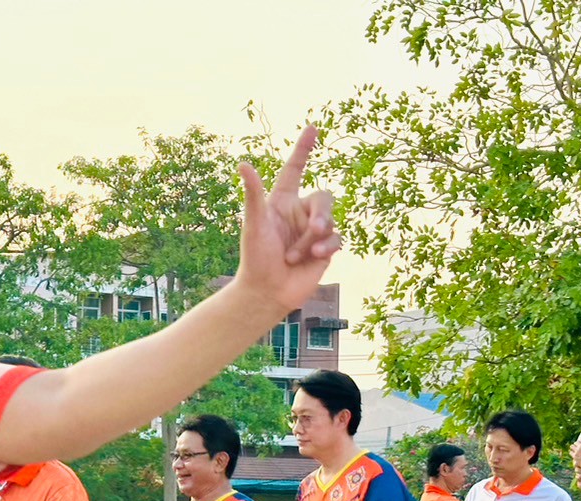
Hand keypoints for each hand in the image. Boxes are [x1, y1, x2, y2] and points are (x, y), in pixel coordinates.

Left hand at [230, 127, 341, 315]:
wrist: (267, 292)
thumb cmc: (255, 258)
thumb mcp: (254, 225)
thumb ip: (253, 195)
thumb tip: (243, 164)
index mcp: (281, 202)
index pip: (294, 170)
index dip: (303, 150)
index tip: (313, 128)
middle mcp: (298, 213)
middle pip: (324, 197)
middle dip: (321, 213)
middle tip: (315, 227)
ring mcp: (313, 231)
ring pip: (330, 220)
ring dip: (314, 238)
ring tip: (296, 256)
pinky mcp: (324, 249)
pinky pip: (337, 238)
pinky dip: (326, 246)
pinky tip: (313, 257)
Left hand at [570, 438, 580, 474]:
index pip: (580, 440)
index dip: (580, 442)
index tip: (579, 444)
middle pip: (575, 443)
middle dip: (575, 445)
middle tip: (575, 447)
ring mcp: (577, 451)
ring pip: (571, 446)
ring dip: (572, 448)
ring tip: (573, 449)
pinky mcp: (574, 456)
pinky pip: (570, 452)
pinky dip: (571, 452)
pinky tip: (572, 453)